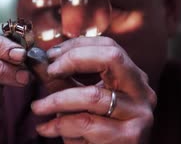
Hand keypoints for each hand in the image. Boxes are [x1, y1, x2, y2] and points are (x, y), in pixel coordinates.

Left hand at [31, 37, 156, 143]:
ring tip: (38, 107)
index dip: (78, 46)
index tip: (51, 55)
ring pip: (92, 95)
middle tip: (49, 71)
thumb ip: (64, 81)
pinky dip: (59, 125)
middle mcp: (142, 92)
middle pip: (111, 58)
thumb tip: (38, 61)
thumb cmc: (95, 133)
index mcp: (133, 78)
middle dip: (74, 59)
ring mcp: (139, 115)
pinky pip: (86, 124)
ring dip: (57, 100)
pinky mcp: (129, 138)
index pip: (109, 46)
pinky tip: (46, 128)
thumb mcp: (81, 102)